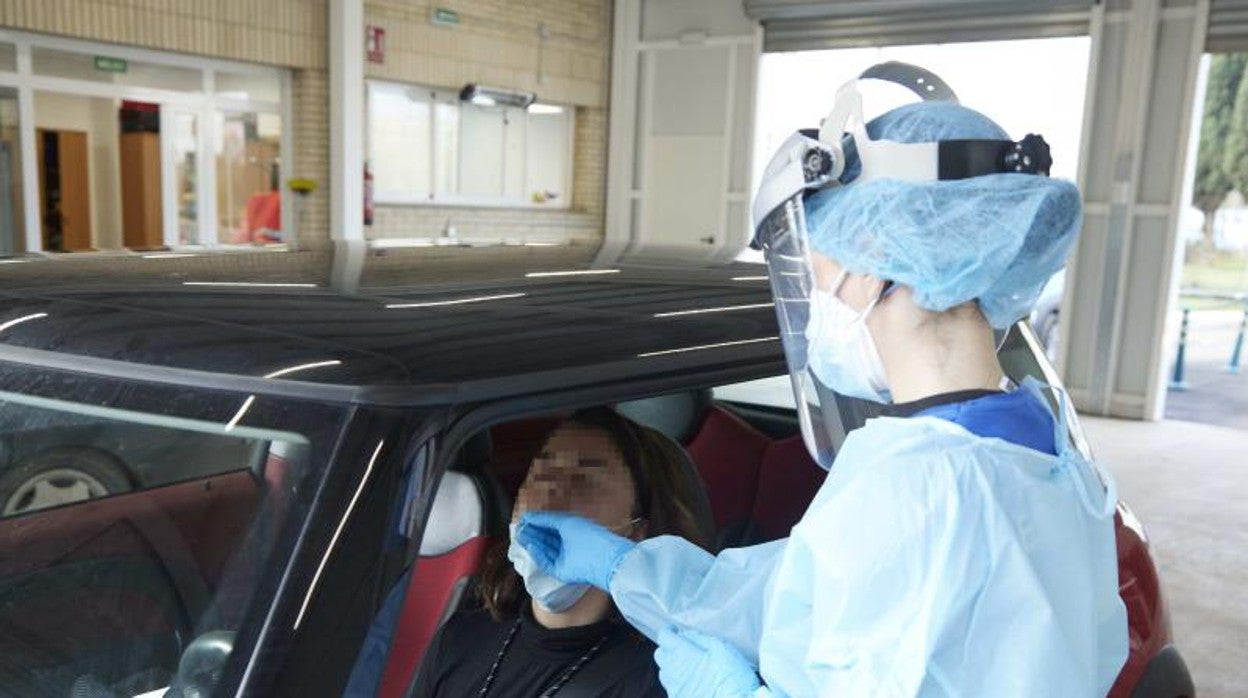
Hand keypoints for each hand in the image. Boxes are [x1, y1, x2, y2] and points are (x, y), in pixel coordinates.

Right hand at [515, 511, 636, 588]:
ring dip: (532, 542)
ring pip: (545, 549)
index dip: (537, 522)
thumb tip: (530, 516)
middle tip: (518, 528)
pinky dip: (538, 555)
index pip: (551, 526)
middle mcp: (569, 545)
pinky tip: (531, 546)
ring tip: (519, 535)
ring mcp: (566, 559)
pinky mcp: (563, 572)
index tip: (523, 519)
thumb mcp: (566, 522)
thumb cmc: (588, 536)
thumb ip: (546, 519)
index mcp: (573, 530)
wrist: (604, 559)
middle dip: (532, 532)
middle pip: (546, 538)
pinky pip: (547, 563)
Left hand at [656, 626, 760, 697]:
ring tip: (689, 667)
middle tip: (683, 648)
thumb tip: (687, 634)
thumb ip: (701, 638)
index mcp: (682, 655)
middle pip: (660, 654)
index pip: (664, 637)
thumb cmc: (731, 678)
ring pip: (664, 673)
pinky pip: (672, 688)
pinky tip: (694, 683)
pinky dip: (679, 683)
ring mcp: (674, 690)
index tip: (675, 629)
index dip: (669, 630)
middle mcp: (672, 673)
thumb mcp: (722, 649)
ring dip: (672, 666)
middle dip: (669, 648)